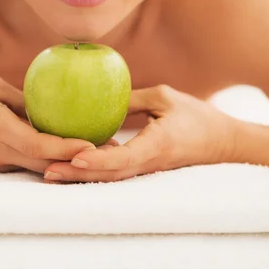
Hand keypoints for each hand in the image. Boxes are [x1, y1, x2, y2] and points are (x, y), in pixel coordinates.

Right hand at [0, 76, 101, 172]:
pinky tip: (71, 149)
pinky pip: (31, 163)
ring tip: (102, 151)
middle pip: (47, 164)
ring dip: (70, 163)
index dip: (67, 148)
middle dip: (79, 161)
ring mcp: (0, 163)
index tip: (93, 145)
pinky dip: (53, 159)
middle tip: (112, 151)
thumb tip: (52, 100)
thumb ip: (22, 98)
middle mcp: (1, 152)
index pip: (37, 145)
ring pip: (41, 167)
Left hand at [43, 84, 236, 182]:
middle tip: (46, 172)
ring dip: (80, 177)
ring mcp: (146, 169)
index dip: (98, 159)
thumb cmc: (196, 116)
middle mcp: (148, 163)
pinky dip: (93, 170)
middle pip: (108, 174)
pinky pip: (116, 172)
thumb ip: (132, 99)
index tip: (74, 156)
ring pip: (109, 177)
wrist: (222, 143)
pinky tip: (72, 164)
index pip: (123, 158)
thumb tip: (99, 92)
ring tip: (50, 173)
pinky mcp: (144, 168)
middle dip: (77, 175)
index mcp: (157, 145)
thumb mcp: (164, 97)